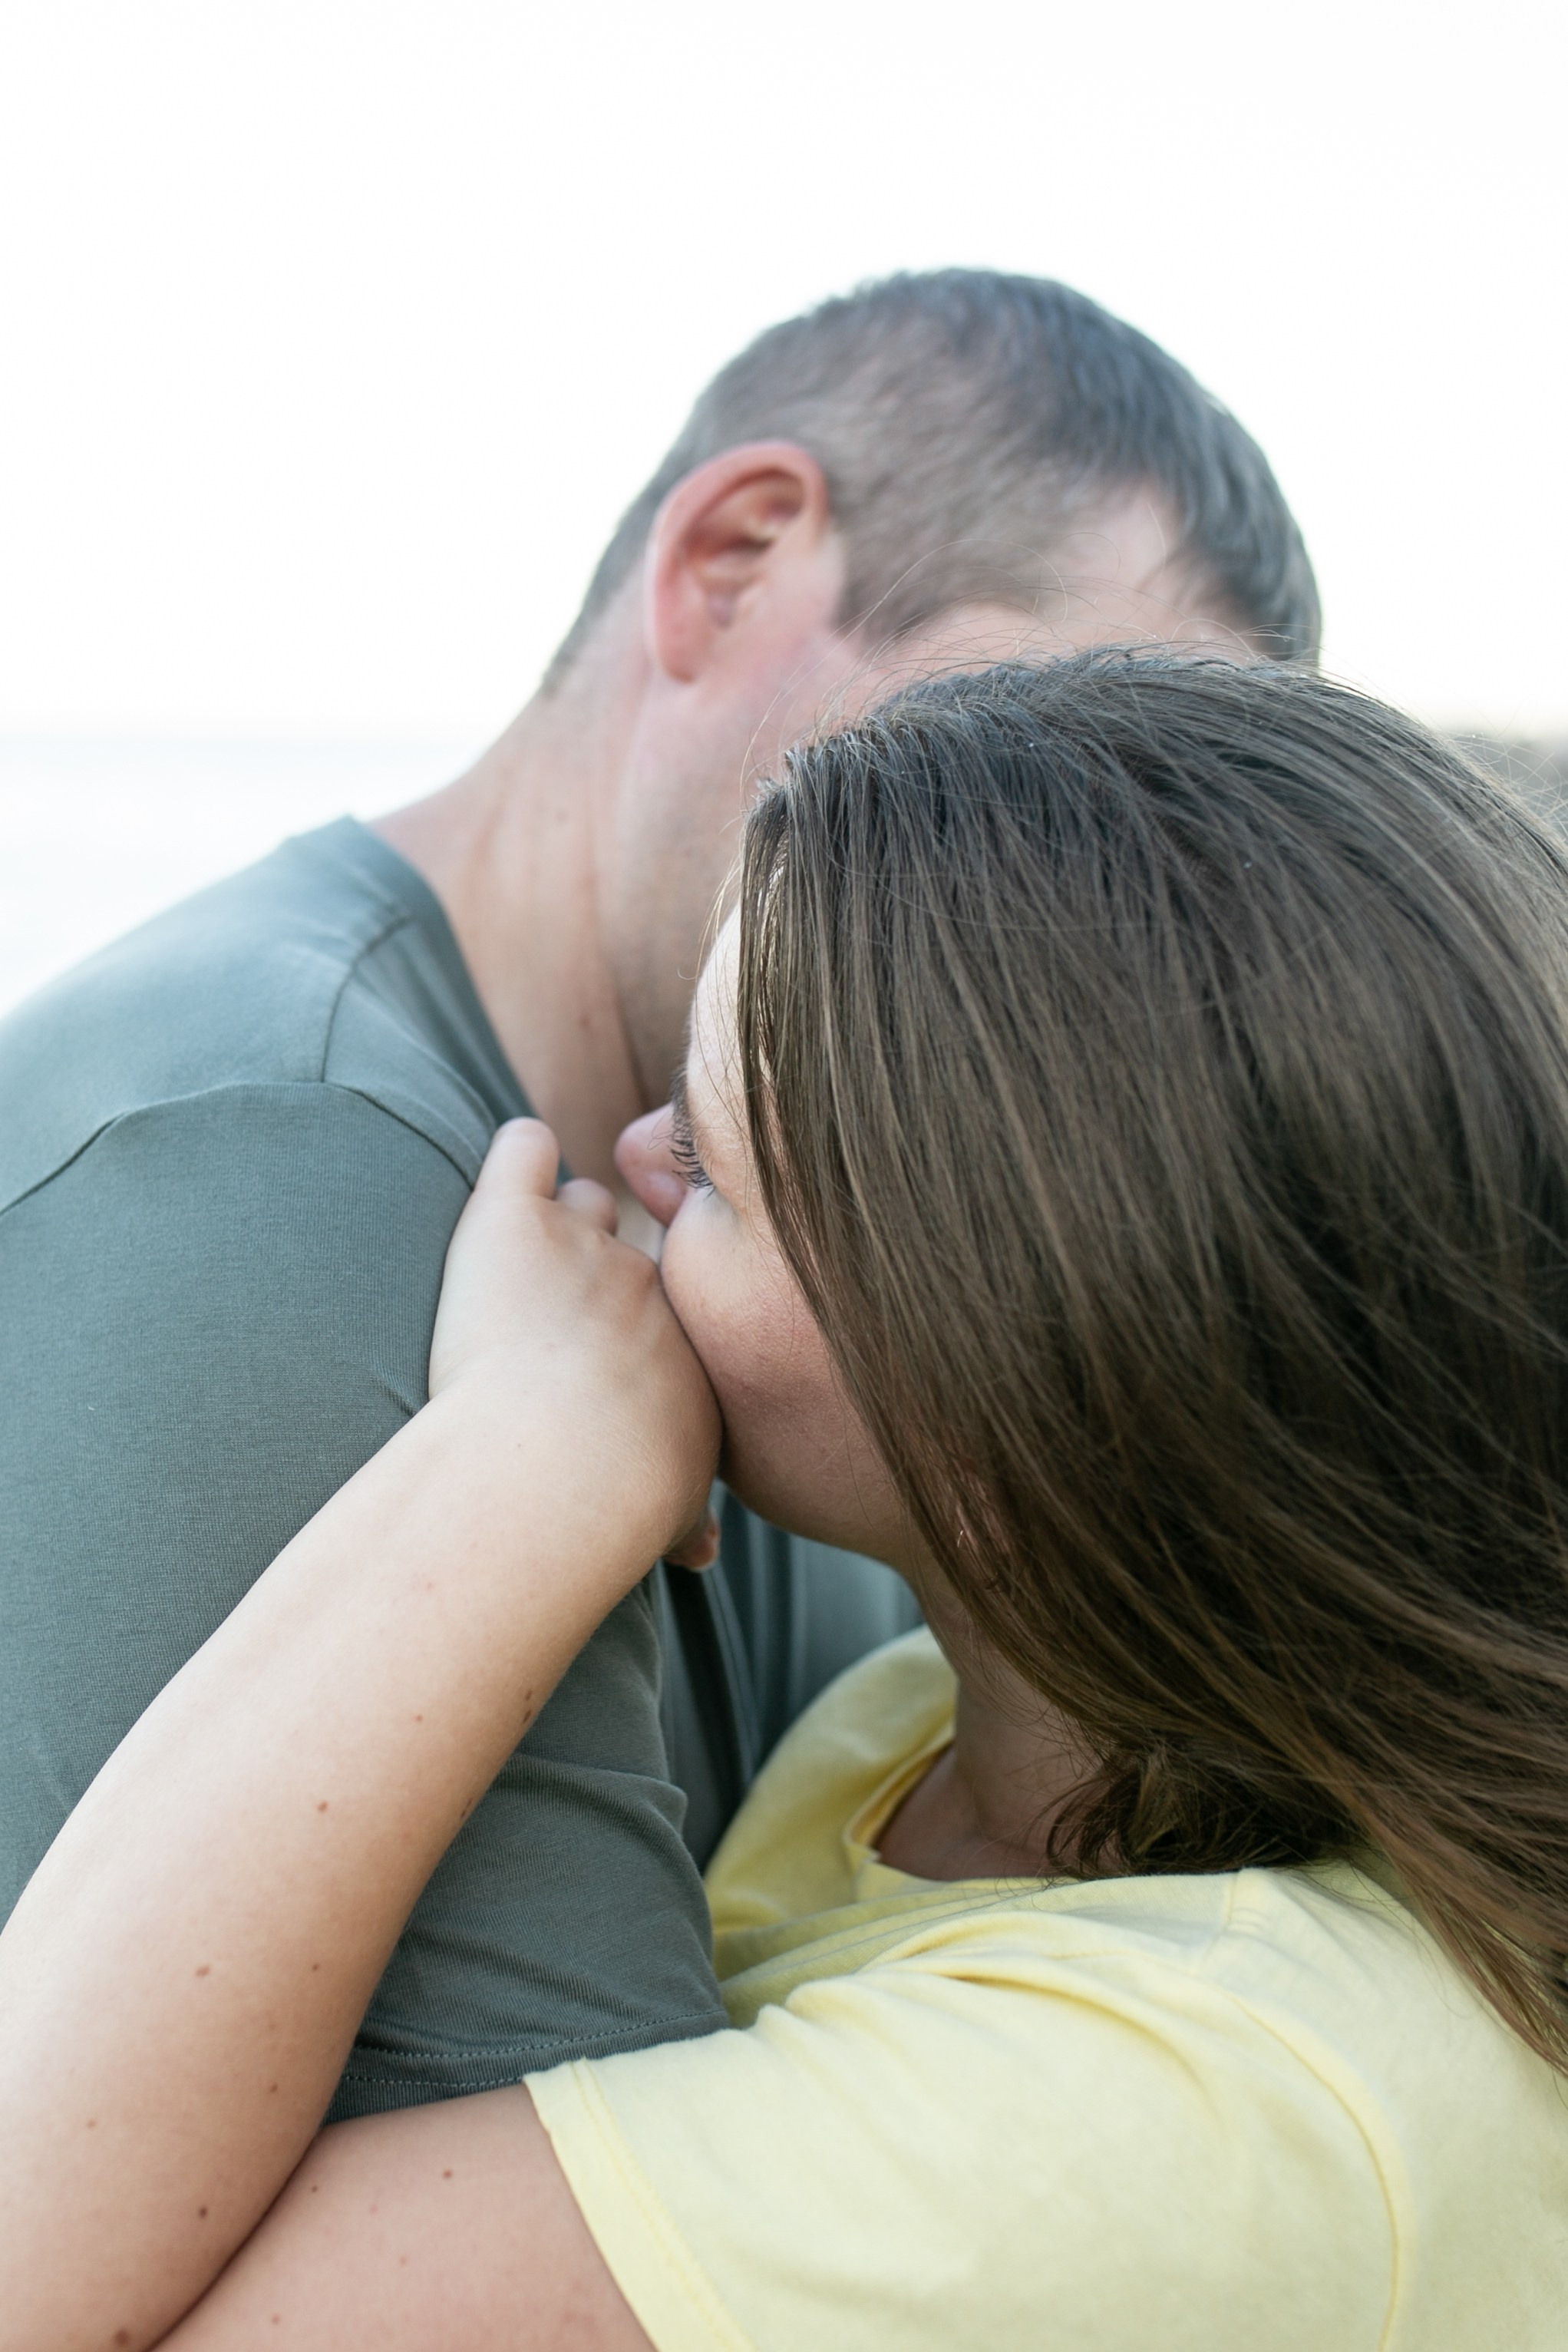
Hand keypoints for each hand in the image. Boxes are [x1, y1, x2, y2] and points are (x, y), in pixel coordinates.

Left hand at [430, 1120, 720, 1566]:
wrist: (563, 1466)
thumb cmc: (621, 1501)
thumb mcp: (677, 1511)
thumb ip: (689, 1516)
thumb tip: (699, 1550)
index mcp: (696, 1342)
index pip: (687, 1302)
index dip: (647, 1330)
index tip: (612, 1371)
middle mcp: (653, 1280)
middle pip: (642, 1244)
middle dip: (606, 1272)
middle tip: (563, 1318)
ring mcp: (585, 1240)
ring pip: (585, 1197)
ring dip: (556, 1223)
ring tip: (516, 1269)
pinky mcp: (513, 1216)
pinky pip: (524, 1147)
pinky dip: (514, 1158)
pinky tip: (504, 1183)